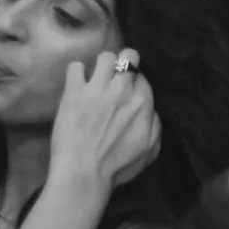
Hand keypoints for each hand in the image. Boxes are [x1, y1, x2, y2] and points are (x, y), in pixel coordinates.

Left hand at [49, 49, 161, 191]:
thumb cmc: (118, 166)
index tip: (131, 91)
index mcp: (143, 103)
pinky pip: (75, 67)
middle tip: (116, 77)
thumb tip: (150, 108)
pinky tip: (77, 83)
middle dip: (124, 63)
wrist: (83, 172)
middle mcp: (122, 90)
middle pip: (128, 58)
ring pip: (105, 56)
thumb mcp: (151, 150)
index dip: (138, 82)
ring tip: (98, 76)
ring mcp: (96, 89)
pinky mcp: (73, 92)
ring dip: (103, 64)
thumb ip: (156, 124)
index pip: (144, 77)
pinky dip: (77, 72)